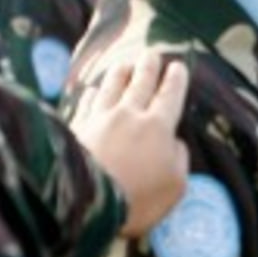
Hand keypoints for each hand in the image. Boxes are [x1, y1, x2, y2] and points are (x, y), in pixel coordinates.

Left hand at [70, 52, 190, 238]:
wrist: (86, 202)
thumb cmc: (138, 198)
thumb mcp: (175, 186)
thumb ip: (180, 160)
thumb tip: (175, 142)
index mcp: (158, 127)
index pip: (170, 95)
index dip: (175, 80)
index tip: (177, 66)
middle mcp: (129, 115)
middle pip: (140, 83)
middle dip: (149, 66)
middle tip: (152, 54)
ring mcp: (100, 118)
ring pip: (112, 86)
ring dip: (120, 73)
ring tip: (125, 64)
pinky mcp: (77, 127)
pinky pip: (87, 104)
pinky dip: (92, 95)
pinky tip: (92, 91)